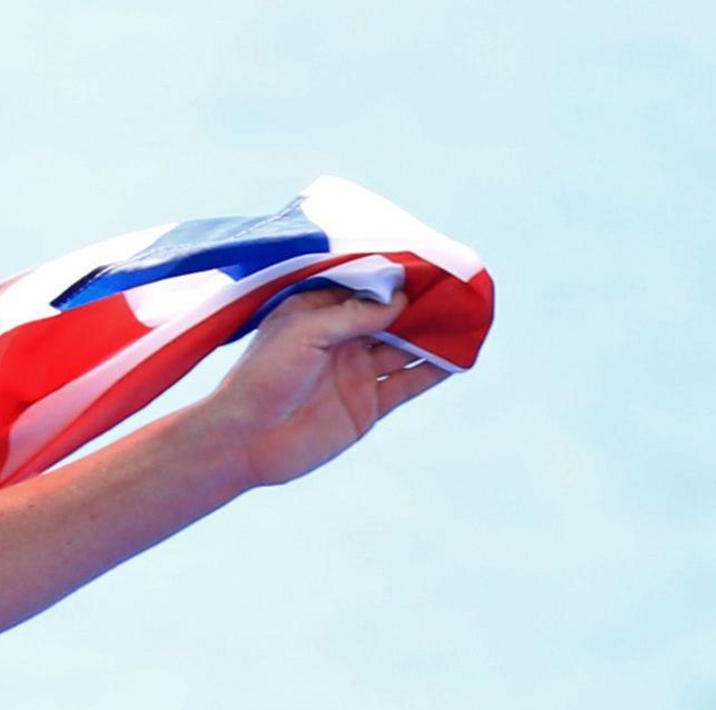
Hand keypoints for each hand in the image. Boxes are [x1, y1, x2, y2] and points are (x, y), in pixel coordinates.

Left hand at [197, 284, 450, 489]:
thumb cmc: (262, 377)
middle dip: (426, 302)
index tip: (435, 262)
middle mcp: (342, 339)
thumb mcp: (304, 332)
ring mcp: (357, 372)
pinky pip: (409, 382)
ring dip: (437, 333)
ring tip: (471, 315)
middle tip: (463, 286)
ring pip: (408, 347)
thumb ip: (353, 314)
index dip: (400, 277)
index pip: (369, 288)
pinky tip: (461, 353)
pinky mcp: (367, 406)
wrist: (244, 440)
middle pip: (394, 316)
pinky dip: (436, 369)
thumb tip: (400, 298)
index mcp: (320, 313)